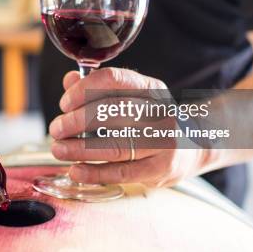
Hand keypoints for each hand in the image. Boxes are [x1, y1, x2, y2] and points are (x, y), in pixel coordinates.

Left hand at [49, 68, 208, 187]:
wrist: (196, 145)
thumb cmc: (153, 118)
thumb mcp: (132, 97)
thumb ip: (99, 89)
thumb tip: (69, 81)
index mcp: (151, 88)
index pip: (115, 80)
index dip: (85, 89)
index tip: (65, 102)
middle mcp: (161, 111)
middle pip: (111, 113)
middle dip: (76, 121)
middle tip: (56, 129)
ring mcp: (164, 141)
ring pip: (114, 145)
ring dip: (79, 148)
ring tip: (59, 149)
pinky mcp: (162, 169)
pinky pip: (121, 172)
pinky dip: (93, 172)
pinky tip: (75, 170)